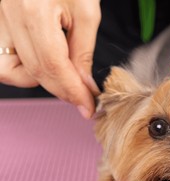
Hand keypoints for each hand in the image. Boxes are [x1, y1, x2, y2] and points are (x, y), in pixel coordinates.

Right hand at [0, 0, 100, 118]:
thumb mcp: (85, 11)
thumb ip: (83, 51)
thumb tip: (83, 85)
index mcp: (33, 10)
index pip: (53, 67)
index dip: (72, 92)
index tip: (88, 107)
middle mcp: (7, 14)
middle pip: (34, 72)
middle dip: (62, 89)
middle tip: (82, 96)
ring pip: (10, 70)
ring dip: (39, 79)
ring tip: (62, 70)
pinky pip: (0, 57)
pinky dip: (20, 67)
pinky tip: (40, 61)